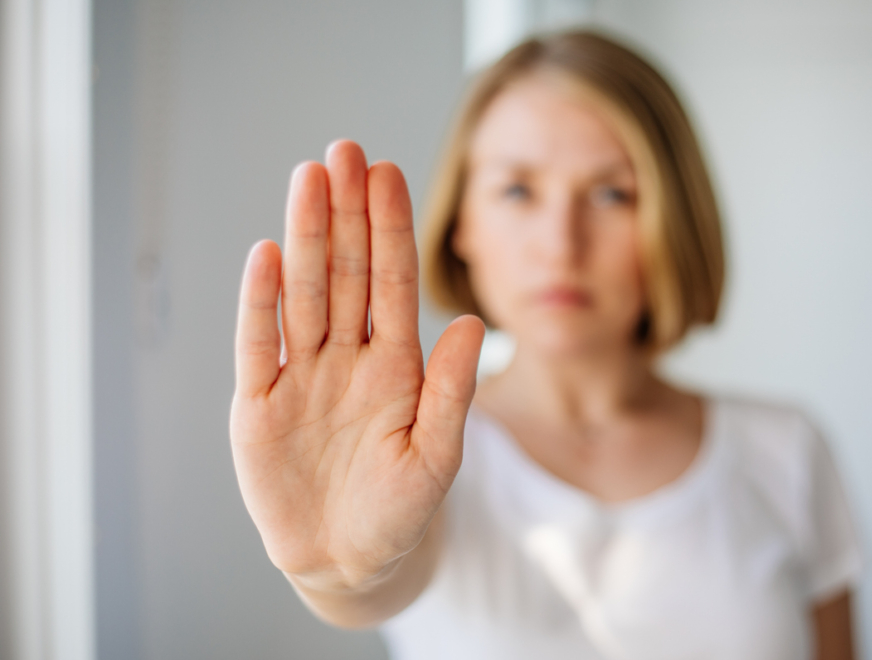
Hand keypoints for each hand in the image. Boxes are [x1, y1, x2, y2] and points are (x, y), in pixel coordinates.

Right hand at [230, 141, 483, 590]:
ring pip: (304, 294)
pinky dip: (261, 303)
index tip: (389, 173)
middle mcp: (347, 358)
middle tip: (345, 151)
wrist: (349, 560)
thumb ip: (452, 391)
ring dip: (305, 238)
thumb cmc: (401, 509)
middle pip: (346, 273)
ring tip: (309, 180)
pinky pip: (258, 345)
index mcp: (396, 364)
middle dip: (346, 213)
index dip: (390, 229)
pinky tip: (268, 255)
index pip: (392, 282)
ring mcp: (301, 377)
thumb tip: (471, 325)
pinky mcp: (258, 405)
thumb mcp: (437, 455)